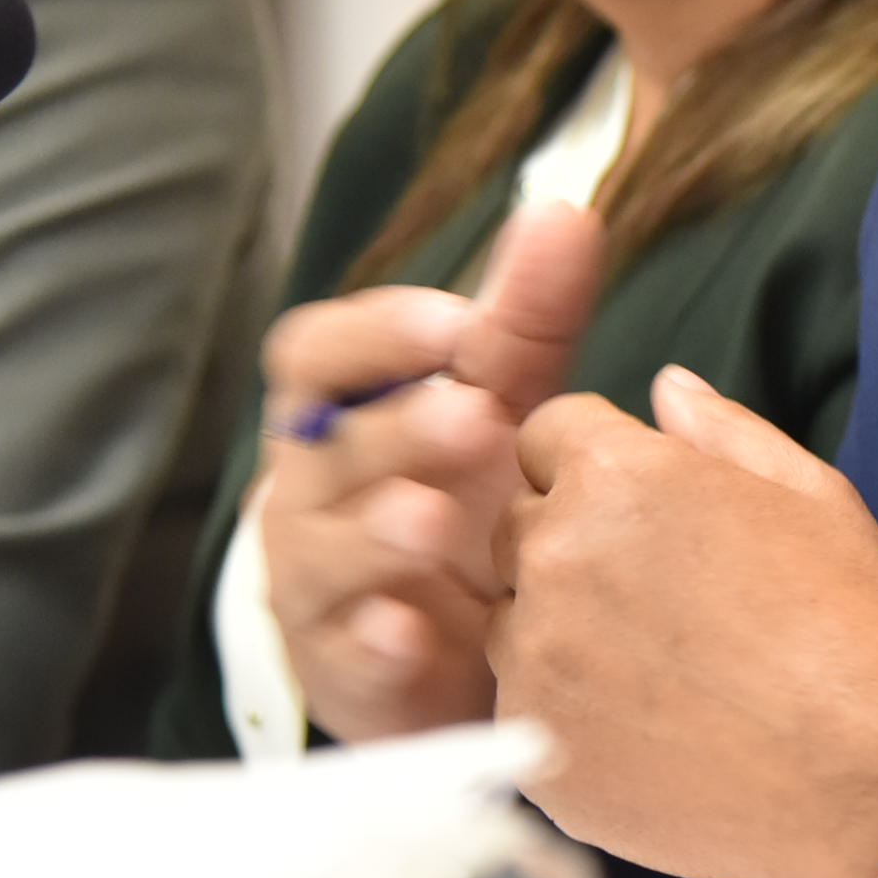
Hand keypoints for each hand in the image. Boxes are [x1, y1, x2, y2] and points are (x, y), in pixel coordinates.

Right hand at [257, 200, 605, 741]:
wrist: (464, 649)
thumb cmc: (471, 499)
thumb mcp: (504, 400)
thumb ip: (527, 314)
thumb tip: (567, 208)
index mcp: (340, 410)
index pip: (318, 353)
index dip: (379, 334)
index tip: (455, 322)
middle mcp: (310, 490)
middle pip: (329, 447)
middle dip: (399, 431)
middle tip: (478, 419)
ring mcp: (316, 583)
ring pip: (322, 550)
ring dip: (376, 534)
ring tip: (434, 523)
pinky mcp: (339, 670)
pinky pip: (342, 654)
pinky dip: (374, 643)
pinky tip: (412, 634)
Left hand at [491, 367, 877, 877]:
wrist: (871, 779)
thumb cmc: (855, 626)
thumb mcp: (810, 493)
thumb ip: (720, 428)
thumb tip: (664, 387)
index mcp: (616, 476)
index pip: (547, 433)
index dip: (599, 464)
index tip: (652, 509)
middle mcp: (555, 559)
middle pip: (519, 523)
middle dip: (574, 540)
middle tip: (669, 593)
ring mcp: (535, 662)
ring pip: (514, 619)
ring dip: (564, 627)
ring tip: (667, 665)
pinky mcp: (533, 750)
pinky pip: (526, 706)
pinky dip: (571, 710)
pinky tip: (658, 725)